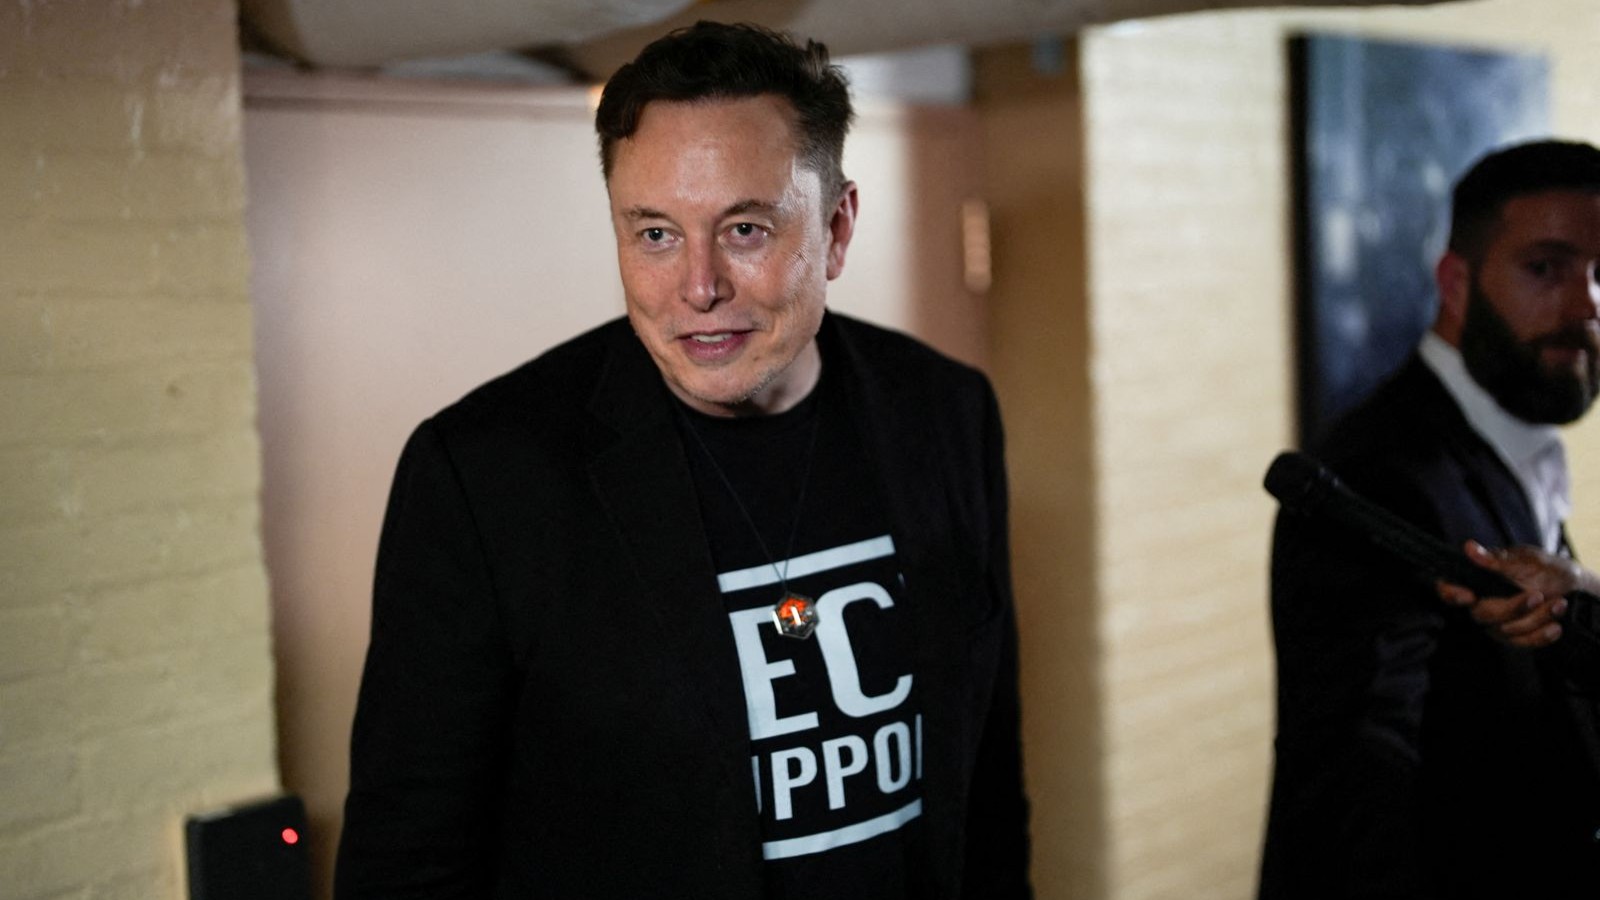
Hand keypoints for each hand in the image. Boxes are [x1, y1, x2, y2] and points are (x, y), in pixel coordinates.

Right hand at [1434, 541, 1591, 648]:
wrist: (1571, 585)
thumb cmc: (1543, 567)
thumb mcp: (1524, 559)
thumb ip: (1496, 559)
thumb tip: (1469, 547)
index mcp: (1477, 579)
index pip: (1448, 588)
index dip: (1451, 594)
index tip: (1469, 596)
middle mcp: (1481, 603)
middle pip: (1483, 614)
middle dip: (1514, 608)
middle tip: (1538, 595)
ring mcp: (1497, 623)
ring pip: (1507, 630)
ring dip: (1537, 618)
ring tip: (1559, 603)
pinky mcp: (1514, 638)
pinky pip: (1522, 643)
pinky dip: (1541, 636)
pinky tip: (1555, 627)